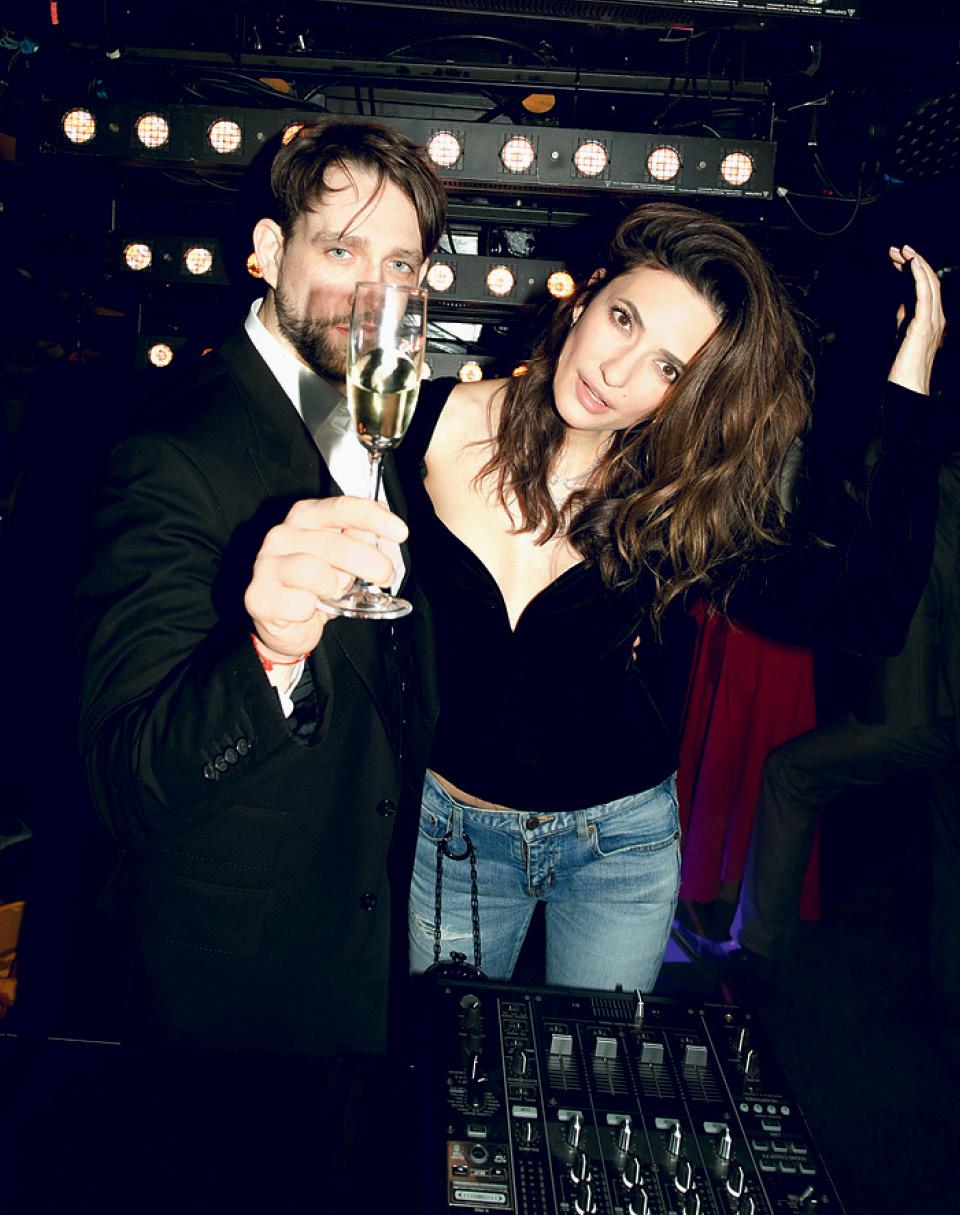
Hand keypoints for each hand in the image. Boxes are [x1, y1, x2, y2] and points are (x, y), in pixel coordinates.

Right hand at [244, 496, 407, 657]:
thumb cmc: (315, 587)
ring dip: (336, 588)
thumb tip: (376, 535)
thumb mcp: (343, 560)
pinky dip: (314, 611)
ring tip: (336, 593)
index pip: (342, 508)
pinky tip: (310, 609)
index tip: (400, 532)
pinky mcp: (259, 596)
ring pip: (317, 573)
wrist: (285, 625)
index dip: (374, 518)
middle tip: (384, 577)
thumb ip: (359, 542)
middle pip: (337, 544)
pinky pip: (300, 604)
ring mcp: (267, 565)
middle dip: (370, 563)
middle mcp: (282, 535)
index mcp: (305, 517)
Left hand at [887, 244, 944, 394]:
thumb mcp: (904, 334)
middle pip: (930, 280)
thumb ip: (905, 318)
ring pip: (930, 283)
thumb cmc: (904, 365)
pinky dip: (919, 276)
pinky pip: (925, 294)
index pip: (927, 287)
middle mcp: (937, 317)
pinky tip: (911, 263)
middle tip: (896, 249)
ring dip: (915, 263)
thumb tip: (903, 303)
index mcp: (933, 319)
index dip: (913, 270)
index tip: (898, 258)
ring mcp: (934, 320)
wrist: (907, 385)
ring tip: (901, 250)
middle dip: (914, 261)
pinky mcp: (924, 324)